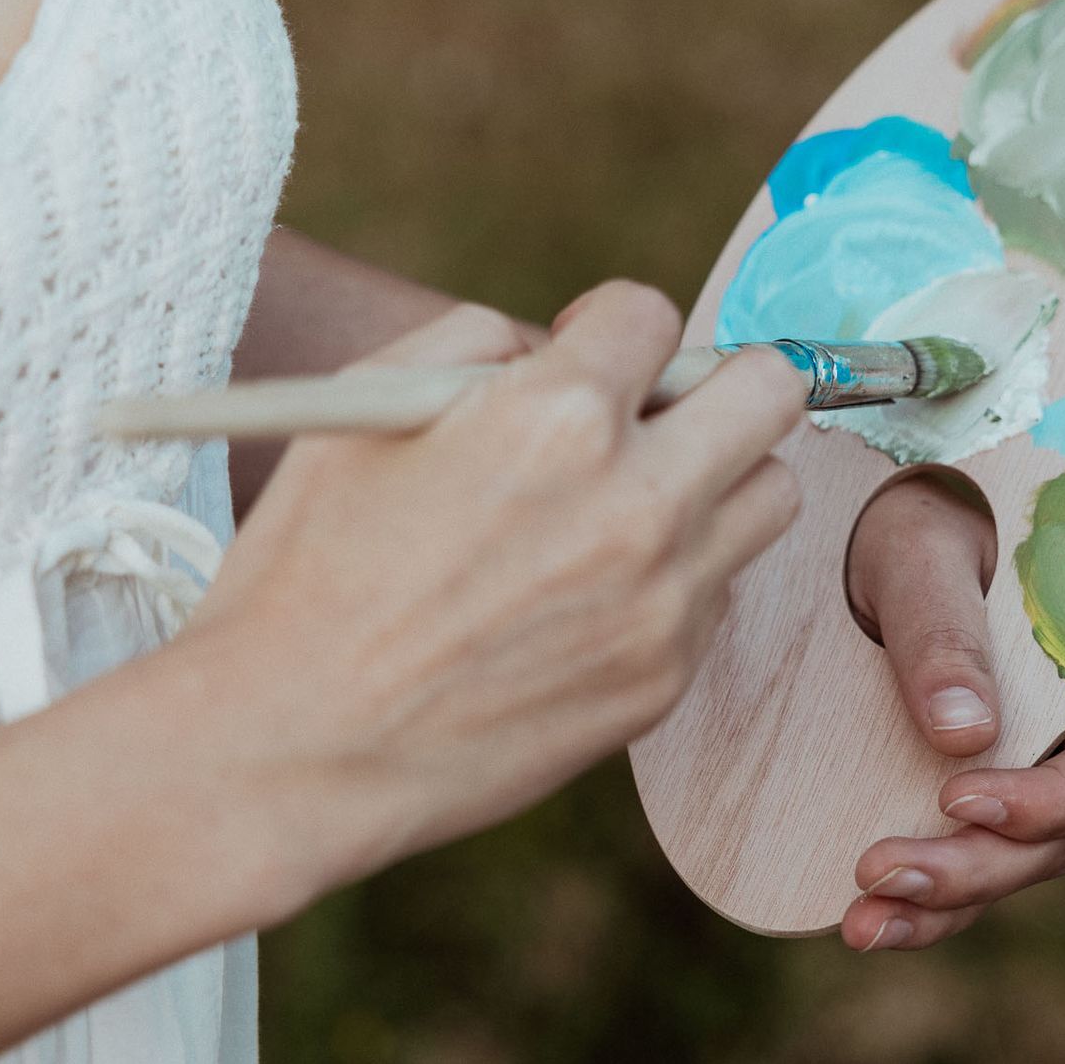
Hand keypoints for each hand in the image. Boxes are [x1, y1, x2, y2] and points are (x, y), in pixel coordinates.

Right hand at [183, 283, 804, 902]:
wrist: (291, 751)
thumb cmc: (306, 571)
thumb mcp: (364, 408)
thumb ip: (479, 340)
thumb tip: (559, 344)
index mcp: (556, 418)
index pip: (654, 312)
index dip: (609, 325)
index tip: (584, 355)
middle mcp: (636, 503)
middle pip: (771, 391)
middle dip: (717, 381)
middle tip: (658, 411)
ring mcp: (665, 599)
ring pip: (773, 493)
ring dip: (719, 478)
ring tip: (635, 500)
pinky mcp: (666, 676)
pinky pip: (720, 591)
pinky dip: (679, 574)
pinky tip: (593, 593)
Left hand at [839, 471, 1064, 950]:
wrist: (885, 526)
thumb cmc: (921, 520)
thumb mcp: (923, 553)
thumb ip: (945, 634)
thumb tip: (962, 733)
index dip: (1042, 801)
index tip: (956, 796)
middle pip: (1052, 841)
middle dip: (971, 867)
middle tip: (880, 868)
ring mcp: (1028, 782)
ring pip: (1007, 870)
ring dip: (939, 906)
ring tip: (860, 920)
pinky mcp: (976, 804)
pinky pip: (966, 871)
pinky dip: (921, 911)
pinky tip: (863, 924)